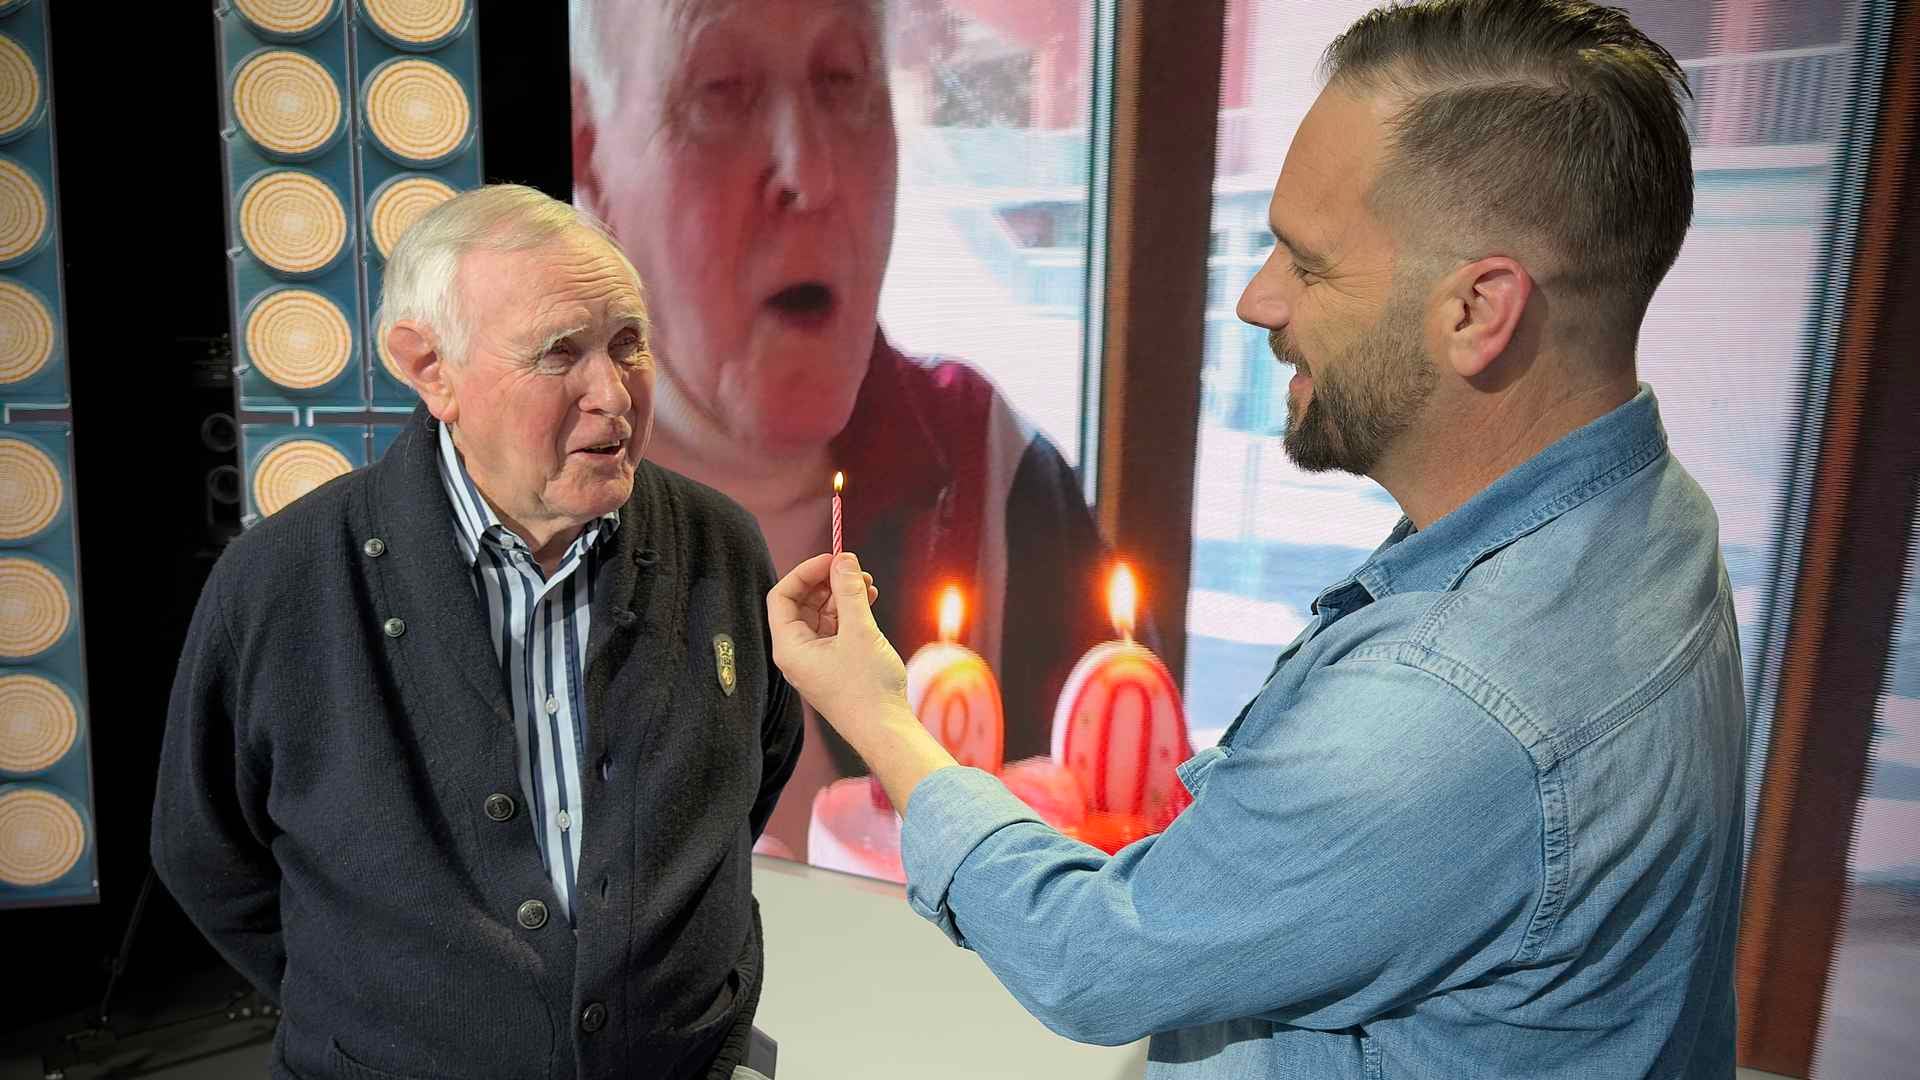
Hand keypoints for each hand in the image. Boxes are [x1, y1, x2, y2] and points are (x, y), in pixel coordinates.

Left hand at [768, 552, 959, 811]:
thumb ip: (849, 591)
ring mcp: (815, 660)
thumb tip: (844, 559)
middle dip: (827, 582)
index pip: (782, 596)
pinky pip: (834, 630)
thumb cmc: (867, 687)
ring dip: (842, 596)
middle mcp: (796, 654)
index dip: (805, 572)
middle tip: (855, 570)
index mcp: (789, 647)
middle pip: (801, 603)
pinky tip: (869, 602)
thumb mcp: (859, 631)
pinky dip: (849, 613)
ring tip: (868, 585)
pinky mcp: (833, 666)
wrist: (885, 731)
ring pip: (820, 615)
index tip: (833, 560)